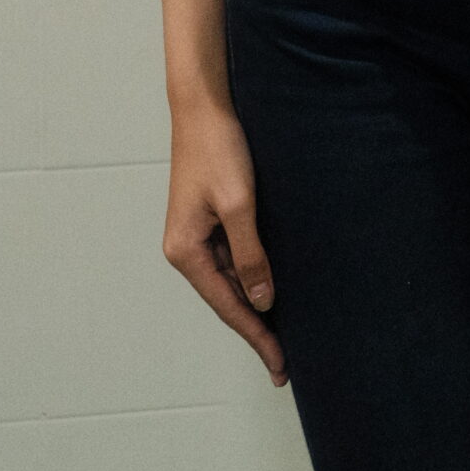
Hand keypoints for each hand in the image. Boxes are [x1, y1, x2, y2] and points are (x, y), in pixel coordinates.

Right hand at [163, 96, 286, 385]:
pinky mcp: (209, 219)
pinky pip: (233, 258)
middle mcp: (186, 249)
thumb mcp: (238, 204)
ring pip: (231, 280)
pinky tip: (271, 286)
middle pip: (227, 298)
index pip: (228, 306)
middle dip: (256, 328)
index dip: (256, 336)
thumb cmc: (219, 148)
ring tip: (283, 333)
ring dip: (255, 304)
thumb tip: (263, 300)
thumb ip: (250, 255)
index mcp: (186, 252)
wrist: (204, 105)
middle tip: (283, 362)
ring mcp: (196, 234)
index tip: (278, 365)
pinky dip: (252, 276)